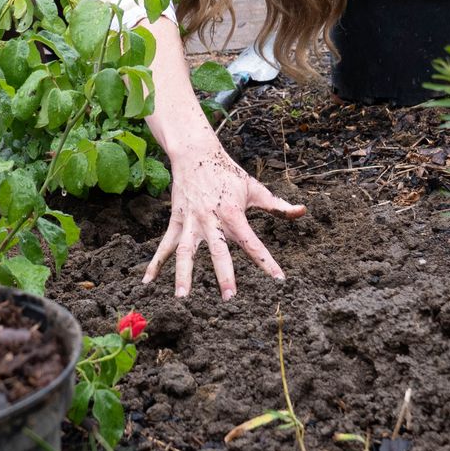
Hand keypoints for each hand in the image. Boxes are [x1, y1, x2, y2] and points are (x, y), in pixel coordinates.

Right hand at [142, 142, 305, 298]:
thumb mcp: (254, 188)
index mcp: (232, 212)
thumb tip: (303, 212)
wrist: (195, 153)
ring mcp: (190, 222)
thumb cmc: (227, 172)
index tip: (278, 279)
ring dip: (183, 274)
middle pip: (218, 251)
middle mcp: (210, 219)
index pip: (251, 241)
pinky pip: (165, 246)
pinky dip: (155, 263)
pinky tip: (147, 282)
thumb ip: (277, 205)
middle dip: (224, 274)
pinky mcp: (176, 221)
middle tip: (230, 297)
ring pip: (186, 252)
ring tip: (182, 297)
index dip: (266, 260)